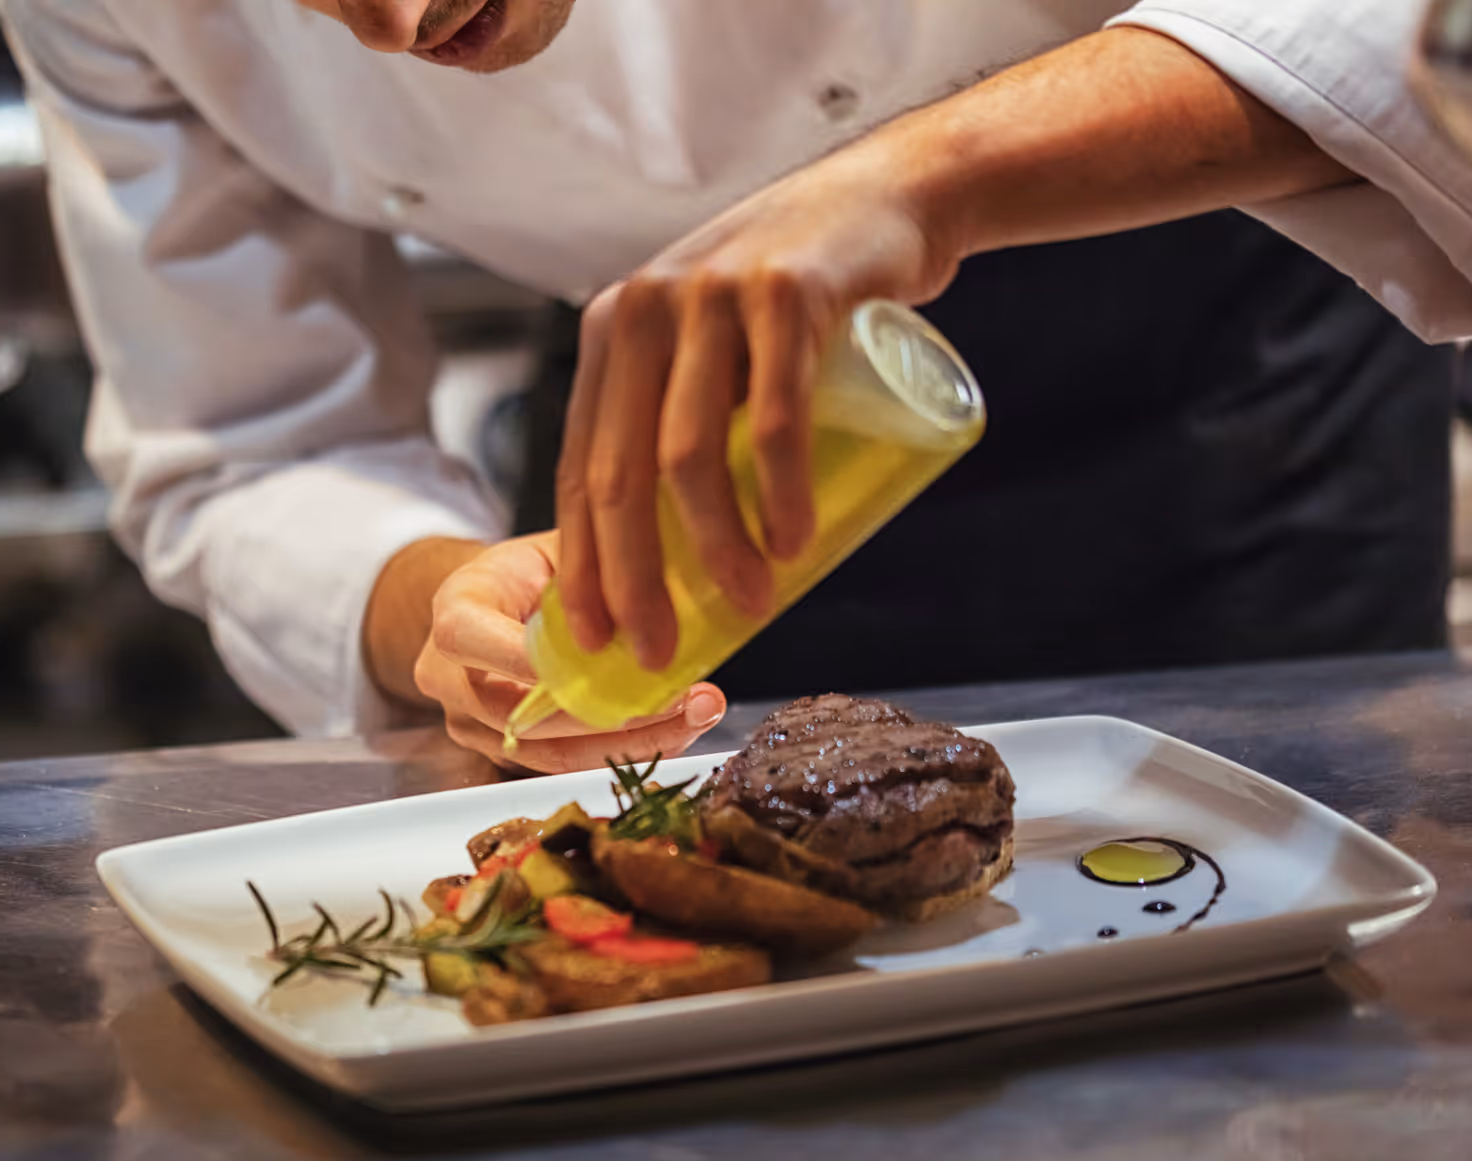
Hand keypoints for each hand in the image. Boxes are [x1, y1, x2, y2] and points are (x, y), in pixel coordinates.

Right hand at [411, 533, 727, 772]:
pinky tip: (676, 727)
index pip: (472, 641)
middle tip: (688, 698)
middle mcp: (448, 679)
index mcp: (453, 616)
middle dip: (611, 715)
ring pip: (549, 754)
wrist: (485, 606)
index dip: (531, 660)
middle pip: (521, 715)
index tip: (612, 660)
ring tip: (698, 715)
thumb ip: (586, 573)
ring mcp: (471, 725)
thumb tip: (658, 590)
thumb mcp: (548, 552)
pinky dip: (623, 750)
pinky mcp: (504, 753)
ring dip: (631, 743)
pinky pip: (564, 763)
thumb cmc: (522, 571)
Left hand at [555, 139, 961, 671]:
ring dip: (714, 547)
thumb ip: (683, 419)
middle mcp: (645, 311)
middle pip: (623, 474)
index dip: (583, 565)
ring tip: (750, 605)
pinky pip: (772, 415)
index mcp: (613, 335)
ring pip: (689, 454)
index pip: (583, 468)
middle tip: (660, 651)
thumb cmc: (800, 302)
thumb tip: (672, 564)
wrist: (888, 198)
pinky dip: (779, 491)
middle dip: (634, 579)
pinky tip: (792, 542)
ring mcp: (710, 296)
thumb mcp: (714, 350)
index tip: (596, 642)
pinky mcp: (784, 292)